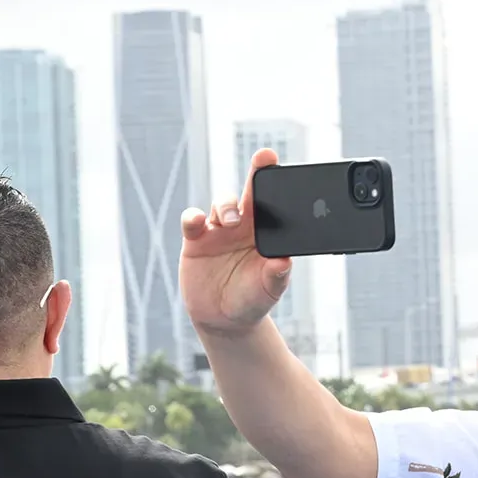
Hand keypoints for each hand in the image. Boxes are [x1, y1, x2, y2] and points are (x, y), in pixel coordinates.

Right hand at [180, 148, 290, 335]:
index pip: (274, 202)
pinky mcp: (196, 241)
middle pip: (250, 193)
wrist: (224, 319)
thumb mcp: (268, 291)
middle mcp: (244, 226)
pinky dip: (193, 217)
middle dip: (257, 172)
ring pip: (223, 203)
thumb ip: (276, 277)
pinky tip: (197, 221)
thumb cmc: (252, 299)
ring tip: (232, 220)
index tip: (282, 164)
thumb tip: (284, 263)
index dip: (277, 181)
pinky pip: (193, 221)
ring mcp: (219, 231)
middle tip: (264, 158)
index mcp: (267, 233)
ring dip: (227, 205)